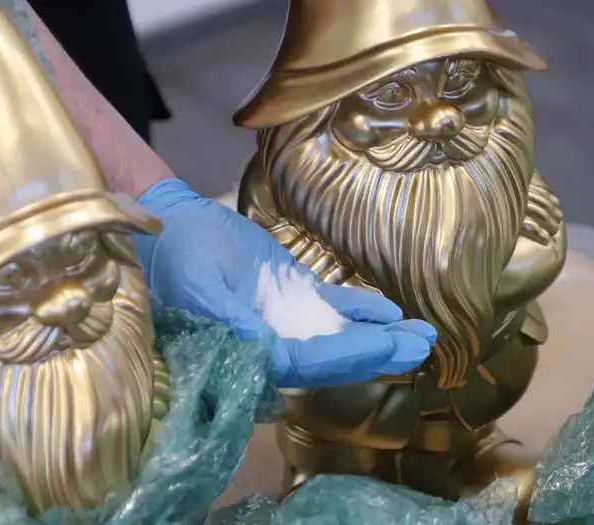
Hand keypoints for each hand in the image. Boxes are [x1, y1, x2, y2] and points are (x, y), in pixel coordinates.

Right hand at [133, 179, 435, 388]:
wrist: (173, 224)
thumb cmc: (177, 252)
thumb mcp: (196, 283)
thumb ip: (227, 318)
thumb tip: (266, 350)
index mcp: (245, 349)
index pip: (303, 362)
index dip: (345, 357)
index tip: (384, 346)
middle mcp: (271, 344)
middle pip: (330, 358)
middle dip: (375, 354)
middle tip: (419, 346)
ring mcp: (286, 321)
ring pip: (338, 336)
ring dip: (379, 336)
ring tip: (421, 334)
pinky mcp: (293, 298)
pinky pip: (333, 307)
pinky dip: (362, 309)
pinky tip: (392, 311)